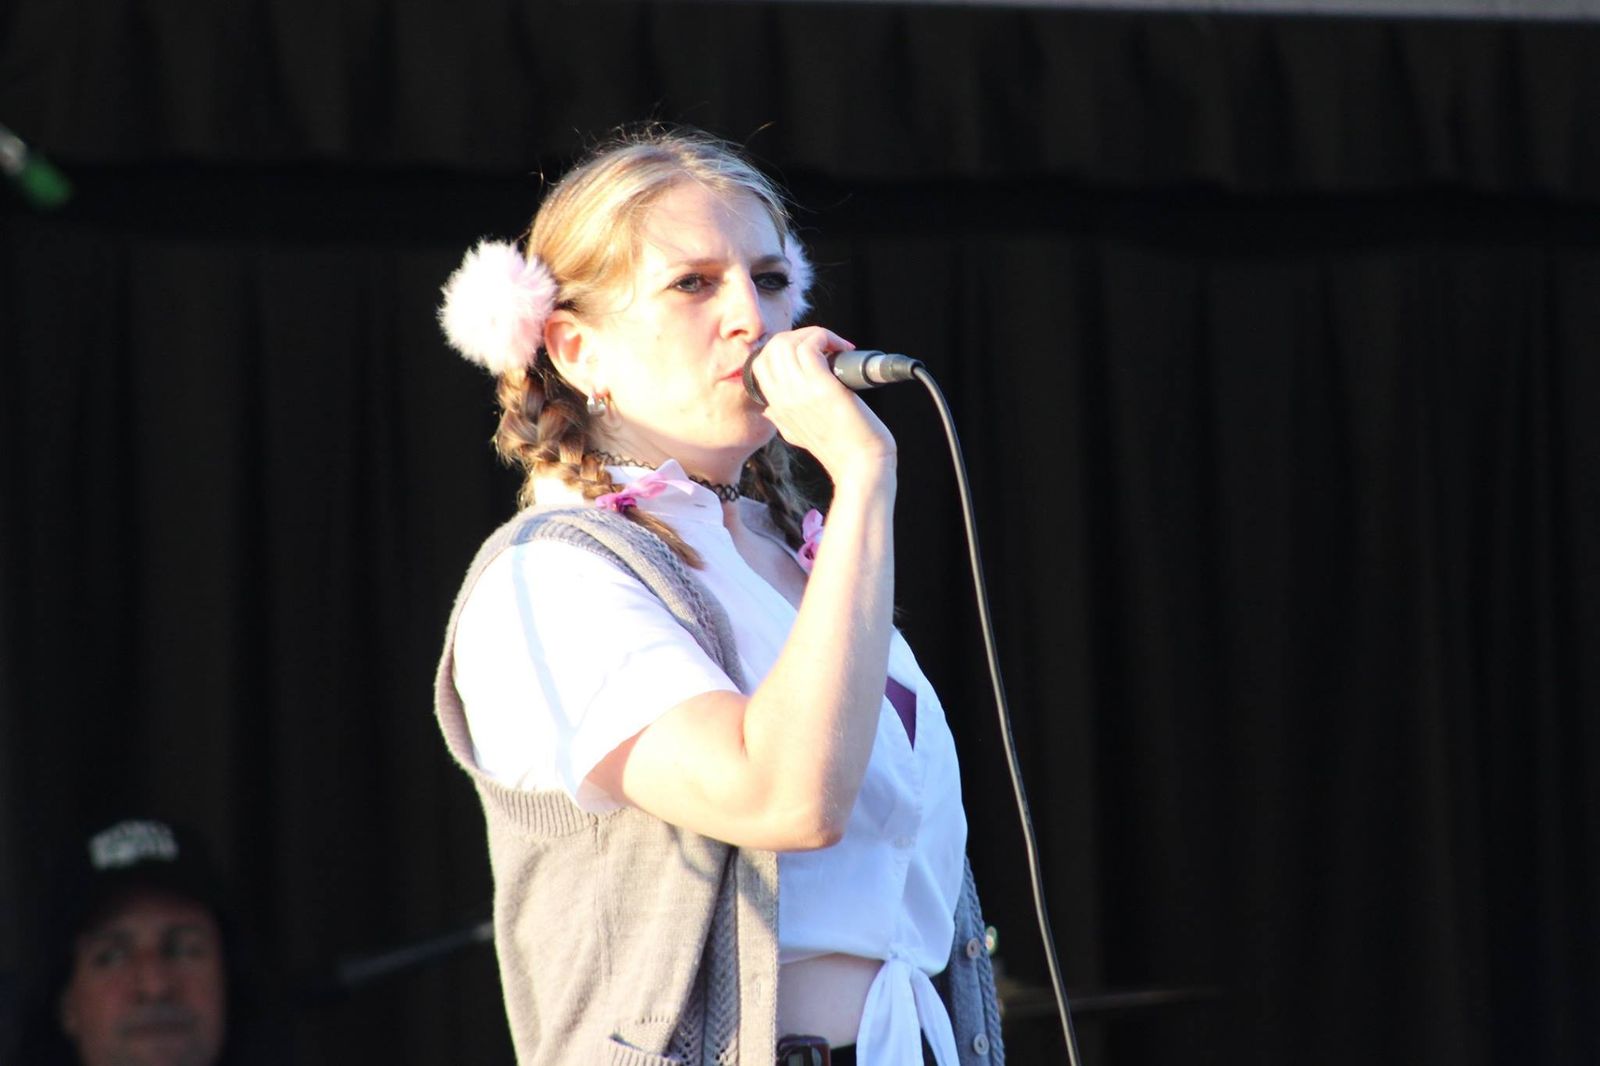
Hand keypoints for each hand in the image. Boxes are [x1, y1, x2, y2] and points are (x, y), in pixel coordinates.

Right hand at [749, 326, 896, 482]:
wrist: (860, 467)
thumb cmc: (839, 450)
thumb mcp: (797, 435)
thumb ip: (781, 419)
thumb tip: (769, 410)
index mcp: (776, 407)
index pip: (760, 363)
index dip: (784, 348)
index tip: (811, 353)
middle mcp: (783, 398)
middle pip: (772, 347)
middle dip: (799, 336)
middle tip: (825, 345)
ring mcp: (799, 392)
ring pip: (787, 342)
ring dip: (814, 334)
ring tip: (835, 346)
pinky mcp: (821, 387)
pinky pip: (810, 346)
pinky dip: (825, 338)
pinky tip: (842, 348)